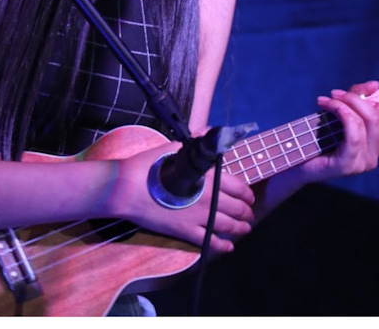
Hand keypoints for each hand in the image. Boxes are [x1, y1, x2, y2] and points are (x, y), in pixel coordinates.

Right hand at [111, 141, 254, 253]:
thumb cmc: (150, 166)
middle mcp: (208, 199)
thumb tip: (208, 132)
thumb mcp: (174, 148)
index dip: (247, 193)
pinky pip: (208, 241)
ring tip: (245, 229)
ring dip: (240, 228)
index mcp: (207, 177)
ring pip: (227, 226)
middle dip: (246, 212)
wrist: (128, 188)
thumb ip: (195, 142)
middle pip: (236, 208)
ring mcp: (197, 218)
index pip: (237, 186)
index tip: (250, 196)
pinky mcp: (184, 232)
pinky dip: (222, 245)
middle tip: (249, 213)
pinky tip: (228, 246)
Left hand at [300, 81, 378, 182]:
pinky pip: (354, 134)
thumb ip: (359, 97)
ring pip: (366, 123)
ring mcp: (363, 163)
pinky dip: (342, 113)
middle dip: (357, 99)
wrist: (297, 159)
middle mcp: (374, 156)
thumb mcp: (342, 111)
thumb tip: (375, 84)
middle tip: (336, 93)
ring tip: (327, 100)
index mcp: (377, 145)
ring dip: (345, 104)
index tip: (359, 93)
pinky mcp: (348, 165)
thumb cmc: (320, 136)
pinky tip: (328, 106)